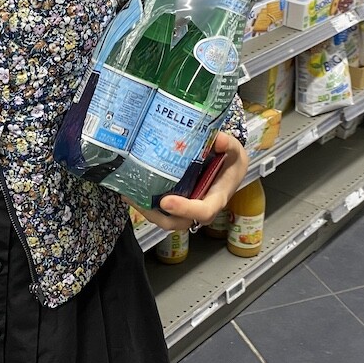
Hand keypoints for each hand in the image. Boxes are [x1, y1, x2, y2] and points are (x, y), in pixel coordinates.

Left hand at [125, 131, 248, 231]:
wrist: (228, 167)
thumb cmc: (230, 161)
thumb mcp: (234, 150)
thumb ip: (229, 145)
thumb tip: (219, 139)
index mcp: (216, 198)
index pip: (203, 211)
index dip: (185, 209)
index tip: (166, 201)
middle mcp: (200, 207)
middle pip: (178, 222)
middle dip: (156, 215)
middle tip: (137, 199)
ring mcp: (186, 208)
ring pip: (165, 219)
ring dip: (146, 211)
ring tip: (129, 195)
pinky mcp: (176, 203)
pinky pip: (160, 211)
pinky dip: (145, 204)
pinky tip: (130, 191)